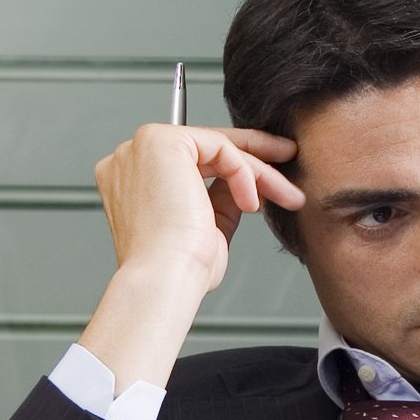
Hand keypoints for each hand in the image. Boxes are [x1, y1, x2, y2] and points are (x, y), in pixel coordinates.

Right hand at [76, 123, 302, 389]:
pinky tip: (251, 203)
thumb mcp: (208, 225)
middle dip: (254, 156)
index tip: (268, 173)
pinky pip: (220, 148)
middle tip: (288, 157)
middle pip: (205, 146)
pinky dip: (244, 174)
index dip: (233, 164)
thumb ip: (220, 197)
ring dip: (259, 171)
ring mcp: (142, 147)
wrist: (165, 278)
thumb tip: (244, 181)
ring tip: (287, 194)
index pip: (191, 159)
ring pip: (218, 146)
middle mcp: (131, 158)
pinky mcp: (160, 141)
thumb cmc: (179, 268)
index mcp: (132, 180)